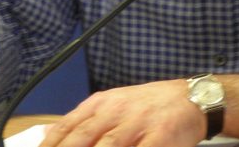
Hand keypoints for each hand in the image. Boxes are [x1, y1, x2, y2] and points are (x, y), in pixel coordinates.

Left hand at [39, 81, 205, 146]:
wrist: (188, 97)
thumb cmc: (147, 105)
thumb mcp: (111, 104)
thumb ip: (83, 120)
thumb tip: (50, 134)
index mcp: (100, 104)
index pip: (67, 126)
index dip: (51, 145)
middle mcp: (115, 112)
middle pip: (82, 138)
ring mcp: (137, 125)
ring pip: (108, 146)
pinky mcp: (159, 138)